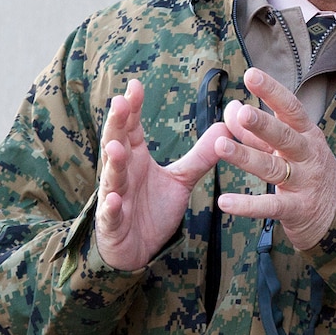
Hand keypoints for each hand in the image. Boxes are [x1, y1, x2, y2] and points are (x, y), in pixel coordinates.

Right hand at [96, 78, 227, 271]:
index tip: (135, 85)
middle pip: (115, 143)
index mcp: (135, 158)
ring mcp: (114, 197)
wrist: (135, 249)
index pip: (131, 128)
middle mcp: (122, 173)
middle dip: (116, 125)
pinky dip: (112, 207)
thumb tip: (224, 127)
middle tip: (119, 102)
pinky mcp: (113, 223)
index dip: (132, 108)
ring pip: (111, 177)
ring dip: (113, 163)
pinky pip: (111, 214)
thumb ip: (199, 156)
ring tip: (116, 148)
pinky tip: (115, 200)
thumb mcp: (180, 180)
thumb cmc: (151, 209)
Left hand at [212, 68, 335, 250]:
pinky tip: (225, 201)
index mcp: (307, 134)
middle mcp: (308, 155)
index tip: (251, 74)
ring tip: (221, 147)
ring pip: (273, 168)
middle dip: (263, 124)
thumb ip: (258, 130)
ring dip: (246, 157)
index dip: (272, 91)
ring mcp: (305, 182)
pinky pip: (270, 206)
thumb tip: (232, 106)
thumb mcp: (287, 147)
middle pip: (284, 136)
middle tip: (242, 113)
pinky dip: (247, 205)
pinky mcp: (297, 209)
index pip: (290, 108)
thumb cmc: (306, 171)